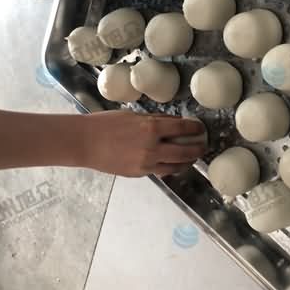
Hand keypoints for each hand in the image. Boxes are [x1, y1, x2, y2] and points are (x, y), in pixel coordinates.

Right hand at [83, 111, 206, 176]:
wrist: (85, 143)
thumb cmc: (106, 124)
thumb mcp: (133, 115)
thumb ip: (154, 120)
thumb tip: (174, 122)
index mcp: (151, 128)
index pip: (182, 128)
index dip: (195, 128)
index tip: (200, 128)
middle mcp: (152, 148)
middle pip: (185, 151)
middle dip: (197, 149)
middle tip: (203, 146)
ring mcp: (146, 164)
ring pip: (175, 166)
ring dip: (187, 162)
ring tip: (192, 158)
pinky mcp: (139, 174)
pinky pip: (160, 171)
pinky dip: (169, 167)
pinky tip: (173, 164)